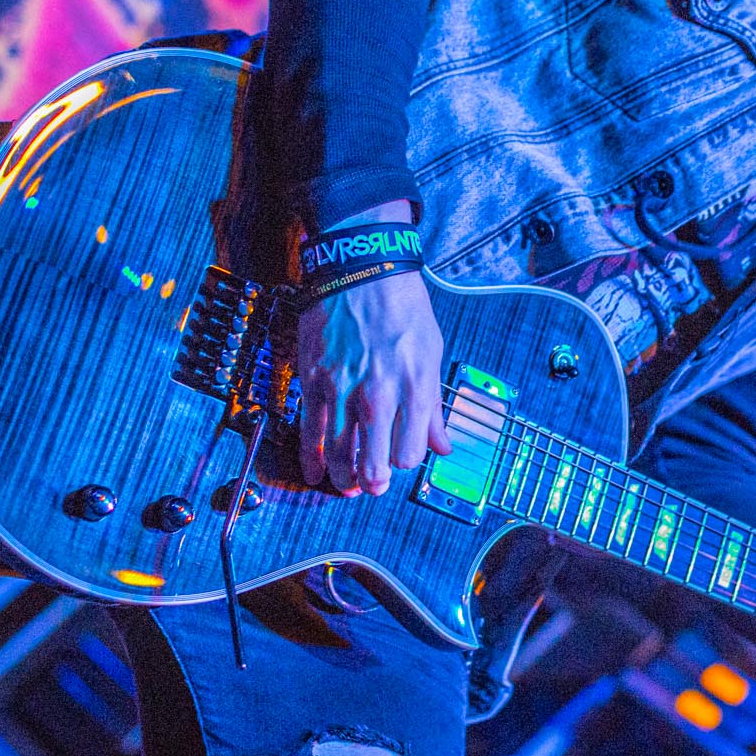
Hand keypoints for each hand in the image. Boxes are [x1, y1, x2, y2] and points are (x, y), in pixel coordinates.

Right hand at [297, 264, 450, 496]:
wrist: (362, 270)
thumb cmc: (402, 308)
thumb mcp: (432, 353)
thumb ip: (435, 406)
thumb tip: (444, 445)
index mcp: (415, 389)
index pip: (411, 454)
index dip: (407, 460)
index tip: (402, 455)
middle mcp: (380, 396)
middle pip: (376, 464)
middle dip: (376, 481)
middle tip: (374, 484)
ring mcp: (344, 392)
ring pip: (341, 456)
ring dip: (345, 478)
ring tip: (348, 485)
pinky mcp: (315, 382)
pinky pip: (310, 432)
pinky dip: (311, 458)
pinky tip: (314, 473)